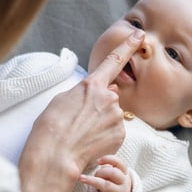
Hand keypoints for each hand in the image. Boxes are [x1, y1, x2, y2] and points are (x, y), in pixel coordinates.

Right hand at [20, 31, 144, 191]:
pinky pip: (115, 133)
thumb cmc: (51, 128)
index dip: (128, 46)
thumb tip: (109, 93)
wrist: (54, 156)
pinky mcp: (120, 135)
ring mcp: (116, 117)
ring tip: (82, 135)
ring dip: (101, 124)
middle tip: (79, 122)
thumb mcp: (62, 100)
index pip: (114, 61)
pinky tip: (90, 143)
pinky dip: (105, 138)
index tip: (140, 36)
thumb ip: (86, 92)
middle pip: (109, 99)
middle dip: (99, 108)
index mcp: (92, 85)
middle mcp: (108, 98)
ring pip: (112, 117)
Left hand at [78, 155, 131, 191]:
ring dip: (92, 181)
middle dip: (100, 171)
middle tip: (91, 173)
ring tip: (81, 178)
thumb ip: (105, 168)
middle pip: (113, 173)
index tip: (97, 161)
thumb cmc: (111, 184)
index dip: (109, 159)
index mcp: (124, 173)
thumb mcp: (111, 176)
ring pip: (106, 186)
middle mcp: (124, 183)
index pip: (120, 163)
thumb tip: (92, 161)